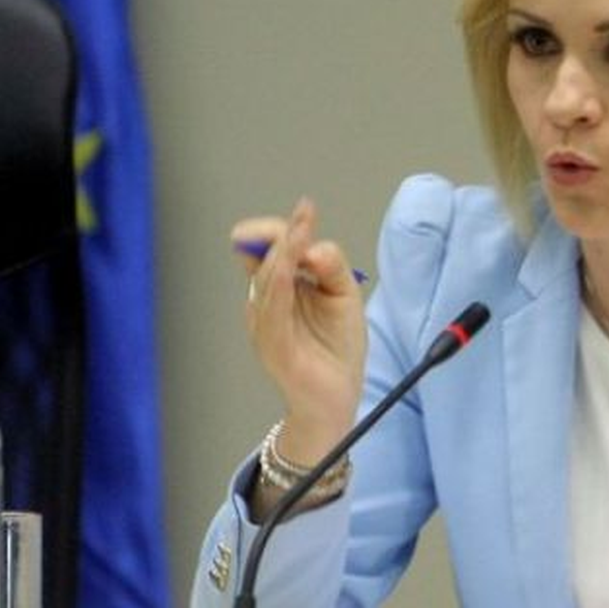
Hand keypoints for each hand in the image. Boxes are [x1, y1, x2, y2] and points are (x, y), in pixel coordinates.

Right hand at [232, 198, 365, 466]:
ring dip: (281, 254)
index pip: (270, 252)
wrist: (336, 399)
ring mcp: (266, 326)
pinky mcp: (275, 346)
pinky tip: (290, 266)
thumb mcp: (343, 296)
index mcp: (280, 290)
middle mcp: (267, 305)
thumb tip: (315, 245)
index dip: (282, 229)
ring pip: (267, 281)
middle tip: (304, 216)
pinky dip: (279, 285)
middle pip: (265, 261)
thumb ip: (331, 267)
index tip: (305, 210)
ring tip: (299, 232)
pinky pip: (272, 311)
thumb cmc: (336, 349)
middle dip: (282, 235)